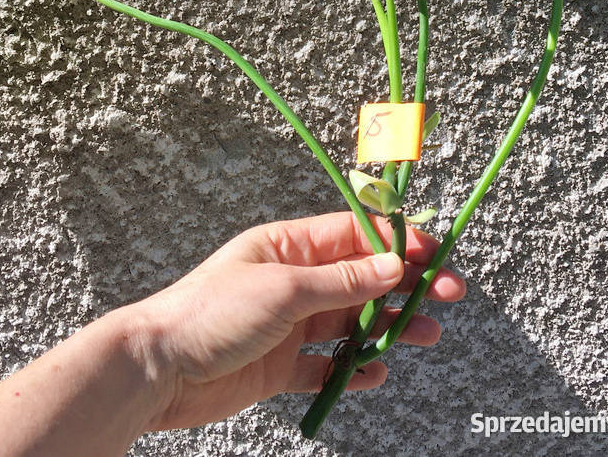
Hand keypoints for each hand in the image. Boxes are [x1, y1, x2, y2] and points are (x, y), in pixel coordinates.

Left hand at [126, 211, 465, 430]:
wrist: (159, 369)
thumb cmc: (210, 312)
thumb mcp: (282, 290)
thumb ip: (340, 282)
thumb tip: (391, 265)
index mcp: (288, 247)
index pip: (353, 236)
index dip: (396, 241)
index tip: (435, 253)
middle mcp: (292, 281)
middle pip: (360, 279)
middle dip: (404, 285)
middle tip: (448, 295)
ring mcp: (288, 324)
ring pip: (350, 321)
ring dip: (388, 327)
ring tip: (426, 335)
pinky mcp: (280, 365)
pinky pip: (327, 364)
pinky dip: (352, 368)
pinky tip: (374, 372)